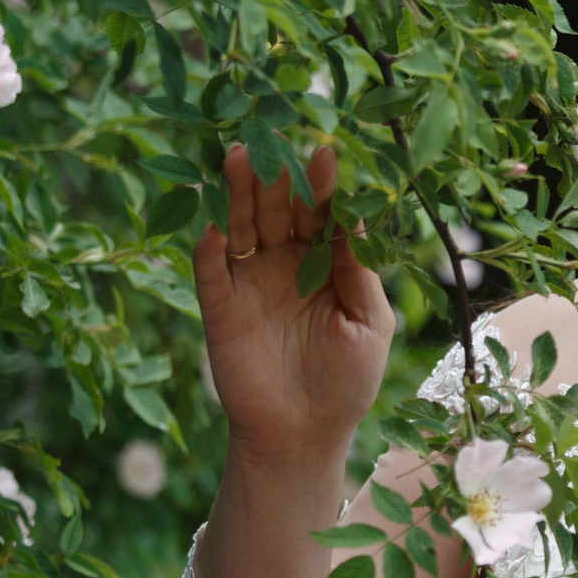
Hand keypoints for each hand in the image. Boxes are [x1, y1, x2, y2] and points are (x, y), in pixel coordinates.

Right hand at [192, 143, 393, 463]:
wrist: (304, 436)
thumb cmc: (347, 380)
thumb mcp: (368, 322)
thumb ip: (358, 270)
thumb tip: (353, 214)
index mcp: (325, 262)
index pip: (322, 213)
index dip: (322, 185)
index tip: (324, 153)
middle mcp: (284, 262)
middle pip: (278, 209)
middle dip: (275, 177)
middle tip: (271, 140)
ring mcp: (249, 282)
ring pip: (241, 227)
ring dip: (238, 194)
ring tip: (237, 158)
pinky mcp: (220, 309)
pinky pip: (210, 273)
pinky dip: (209, 251)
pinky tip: (213, 228)